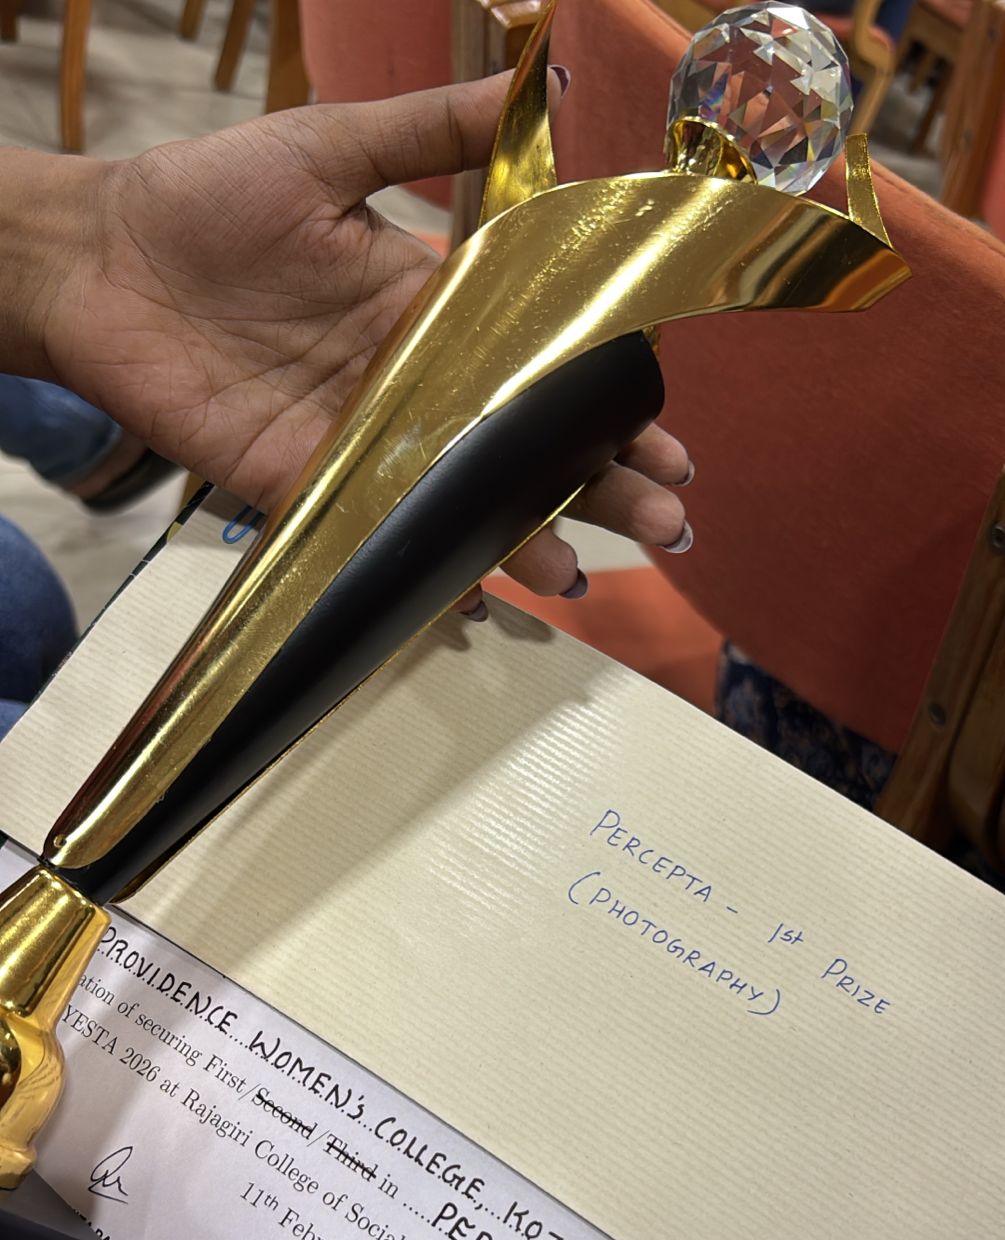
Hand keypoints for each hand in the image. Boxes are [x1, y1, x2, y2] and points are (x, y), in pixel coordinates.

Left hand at [38, 77, 691, 600]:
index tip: (668, 436)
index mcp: (429, 306)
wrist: (100, 258)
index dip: (606, 402)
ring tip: (583, 574)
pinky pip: (372, 530)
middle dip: (594, 487)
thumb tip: (537, 85)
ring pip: (459, 500)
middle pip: (518, 447)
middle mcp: (409, 383)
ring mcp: (359, 438)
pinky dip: (421, 564)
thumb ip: (430, 130)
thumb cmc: (209, 196)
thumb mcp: (331, 148)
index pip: (541, 363)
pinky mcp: (299, 481)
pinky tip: (475, 593)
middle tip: (666, 524)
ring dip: (523, 539)